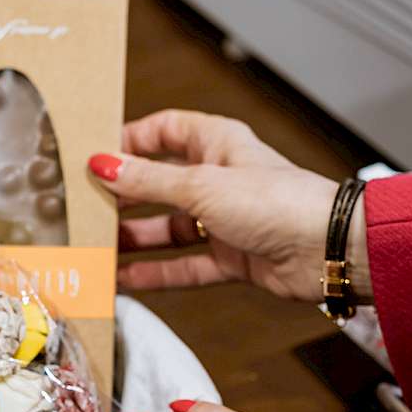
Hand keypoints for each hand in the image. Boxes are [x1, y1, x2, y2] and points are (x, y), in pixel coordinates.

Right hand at [89, 109, 369, 302]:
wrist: (327, 250)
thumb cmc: (278, 202)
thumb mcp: (201, 186)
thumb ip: (148, 181)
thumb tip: (102, 164)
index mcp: (217, 143)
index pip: (165, 131)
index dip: (130, 140)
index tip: (94, 155)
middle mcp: (219, 179)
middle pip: (159, 184)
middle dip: (123, 196)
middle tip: (83, 206)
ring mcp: (224, 220)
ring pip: (168, 228)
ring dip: (133, 239)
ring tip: (94, 247)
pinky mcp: (231, 257)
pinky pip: (183, 265)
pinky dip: (156, 274)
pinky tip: (124, 280)